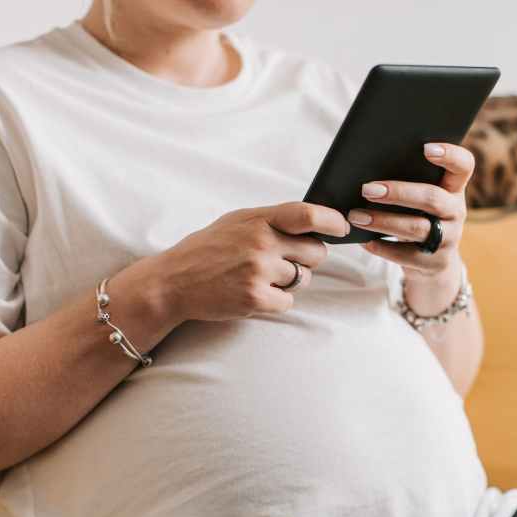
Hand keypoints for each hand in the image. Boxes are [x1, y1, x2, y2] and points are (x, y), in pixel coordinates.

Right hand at [154, 201, 349, 322]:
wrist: (173, 281)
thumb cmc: (207, 250)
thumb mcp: (237, 222)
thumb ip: (272, 220)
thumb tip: (313, 222)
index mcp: (258, 219)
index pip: (309, 215)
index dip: (333, 221)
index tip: (343, 227)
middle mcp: (261, 242)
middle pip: (316, 252)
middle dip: (309, 259)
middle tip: (286, 261)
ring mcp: (259, 270)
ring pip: (303, 278)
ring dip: (288, 281)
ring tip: (259, 277)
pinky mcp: (256, 297)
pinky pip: (288, 301)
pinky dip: (276, 301)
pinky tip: (254, 293)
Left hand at [351, 142, 472, 291]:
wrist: (432, 261)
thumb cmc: (417, 215)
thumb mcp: (419, 197)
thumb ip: (407, 179)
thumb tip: (367, 166)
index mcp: (454, 187)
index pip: (463, 165)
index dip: (450, 155)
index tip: (426, 148)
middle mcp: (456, 211)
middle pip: (432, 198)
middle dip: (398, 192)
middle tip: (367, 189)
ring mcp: (448, 239)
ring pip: (417, 228)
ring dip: (383, 221)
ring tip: (356, 216)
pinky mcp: (435, 262)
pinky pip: (406, 256)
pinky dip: (382, 248)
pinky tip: (364, 240)